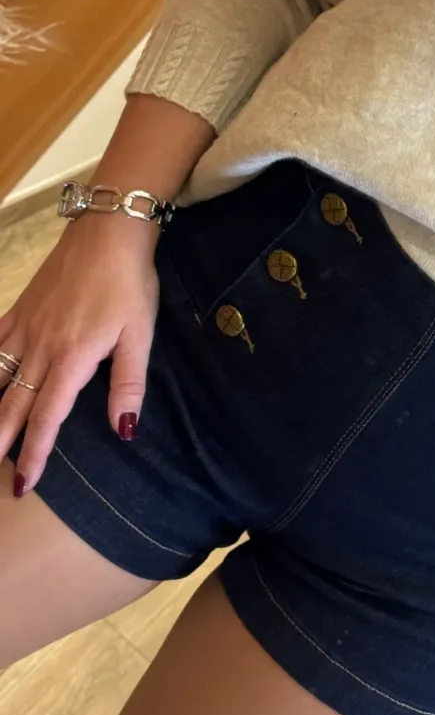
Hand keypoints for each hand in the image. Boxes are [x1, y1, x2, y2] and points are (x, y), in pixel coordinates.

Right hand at [0, 215, 159, 495]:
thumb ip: (128, 385)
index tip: (25, 483)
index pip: (47, 418)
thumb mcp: (140, 336)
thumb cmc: (130, 285)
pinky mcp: (19, 308)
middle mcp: (39, 348)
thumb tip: (123, 431)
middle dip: (0, 443)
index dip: (36, 453)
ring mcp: (24, 327)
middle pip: (11, 405)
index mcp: (71, 360)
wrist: (108, 232)